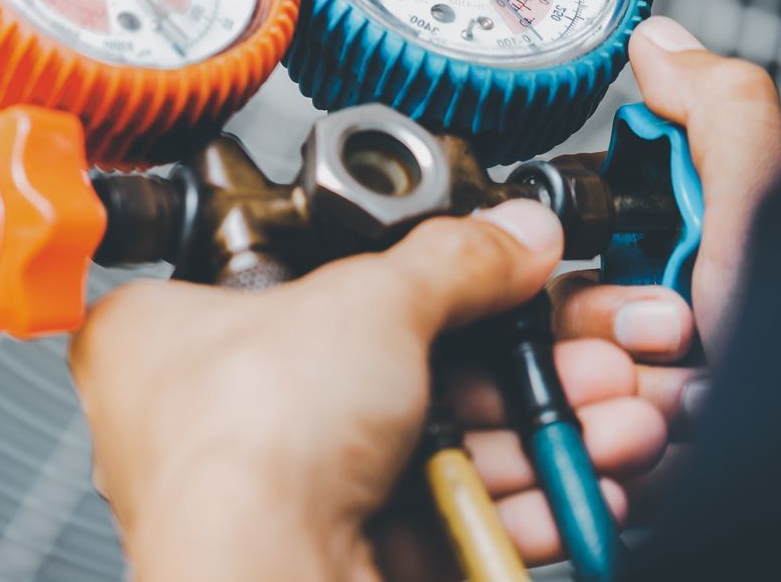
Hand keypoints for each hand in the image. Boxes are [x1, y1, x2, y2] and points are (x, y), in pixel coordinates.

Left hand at [68, 200, 666, 580]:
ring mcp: (273, 498)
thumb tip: (506, 233)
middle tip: (583, 350)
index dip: (404, 276)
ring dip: (535, 434)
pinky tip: (578, 482)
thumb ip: (453, 262)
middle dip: (514, 366)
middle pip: (388, 372)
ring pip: (428, 451)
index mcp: (169, 333)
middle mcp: (210, 419)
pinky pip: (437, 522)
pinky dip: (513, 504)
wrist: (262, 581)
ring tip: (611, 415)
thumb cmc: (242, 440)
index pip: (299, 281)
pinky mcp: (333, 563)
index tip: (488, 271)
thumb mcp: (367, 300)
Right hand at [551, 16, 780, 432]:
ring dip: (616, 399)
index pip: (573, 260)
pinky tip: (673, 447)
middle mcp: (664, 335)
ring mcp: (648, 406)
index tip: (648, 282)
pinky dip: (617, 452)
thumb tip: (660, 41)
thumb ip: (719, 114)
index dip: (596, 273)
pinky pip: (582, 452)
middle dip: (609, 338)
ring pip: (566, 393)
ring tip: (686, 407)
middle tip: (679, 341)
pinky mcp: (637, 468)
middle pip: (558, 329)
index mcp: (687, 266)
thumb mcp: (769, 213)